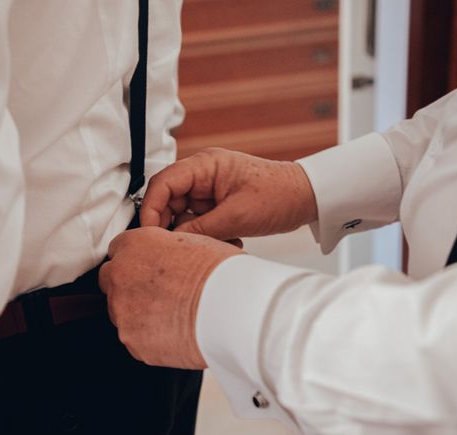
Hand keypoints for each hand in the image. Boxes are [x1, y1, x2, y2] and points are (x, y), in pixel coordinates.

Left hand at [99, 227, 242, 369]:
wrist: (231, 311)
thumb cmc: (221, 274)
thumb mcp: (194, 242)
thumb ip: (168, 248)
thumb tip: (172, 256)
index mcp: (134, 245)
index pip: (118, 249)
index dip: (137, 259)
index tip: (149, 268)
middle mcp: (120, 276)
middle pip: (112, 280)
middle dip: (130, 285)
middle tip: (160, 292)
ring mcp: (123, 311)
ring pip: (121, 311)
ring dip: (139, 312)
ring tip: (172, 315)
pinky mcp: (132, 341)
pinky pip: (136, 339)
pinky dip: (150, 338)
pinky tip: (174, 333)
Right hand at [140, 148, 317, 239]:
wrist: (307, 198)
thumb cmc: (279, 195)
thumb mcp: (237, 216)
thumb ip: (200, 230)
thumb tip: (172, 242)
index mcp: (204, 166)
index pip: (162, 184)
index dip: (151, 209)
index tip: (150, 234)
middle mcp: (203, 175)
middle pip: (168, 200)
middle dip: (172, 226)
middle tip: (179, 247)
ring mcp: (209, 189)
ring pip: (183, 214)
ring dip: (193, 233)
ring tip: (213, 243)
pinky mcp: (217, 203)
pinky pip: (198, 221)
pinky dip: (206, 235)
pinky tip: (226, 241)